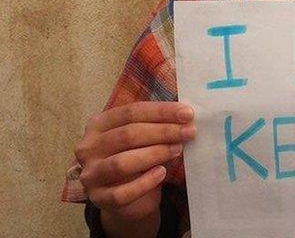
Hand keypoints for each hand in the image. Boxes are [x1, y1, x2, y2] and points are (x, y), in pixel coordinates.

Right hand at [74, 102, 195, 222]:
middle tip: (188, 131)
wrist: (127, 197)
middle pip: (128, 134)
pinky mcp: (98, 199)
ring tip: (177, 150)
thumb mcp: (143, 136)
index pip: (131, 112)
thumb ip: (157, 124)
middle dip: (163, 131)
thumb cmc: (137, 156)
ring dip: (155, 154)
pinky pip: (122, 193)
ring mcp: (90, 174)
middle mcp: (89, 147)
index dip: (161, 111)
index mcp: (99, 124)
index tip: (187, 113)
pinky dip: (145, 183)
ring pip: (122, 162)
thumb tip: (185, 115)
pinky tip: (161, 173)